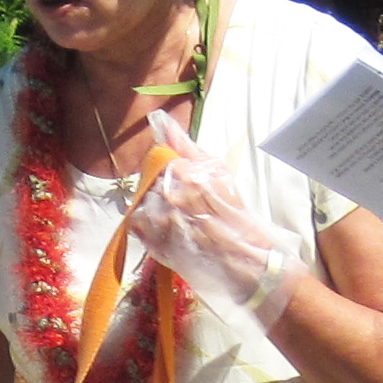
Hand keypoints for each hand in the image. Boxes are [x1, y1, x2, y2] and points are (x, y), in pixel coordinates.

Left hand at [128, 112, 301, 322]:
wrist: (243, 261)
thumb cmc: (235, 216)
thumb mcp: (217, 172)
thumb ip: (185, 145)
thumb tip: (160, 121)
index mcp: (183, 171)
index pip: (158, 158)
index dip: (169, 171)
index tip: (184, 185)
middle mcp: (167, 193)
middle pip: (149, 182)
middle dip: (162, 191)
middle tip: (187, 208)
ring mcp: (158, 219)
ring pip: (143, 203)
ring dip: (157, 210)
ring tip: (182, 223)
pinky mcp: (153, 242)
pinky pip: (139, 226)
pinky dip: (151, 228)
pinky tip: (172, 233)